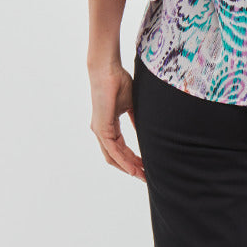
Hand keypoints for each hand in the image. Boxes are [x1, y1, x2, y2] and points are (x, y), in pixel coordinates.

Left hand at [88, 60, 145, 179]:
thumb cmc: (118, 81)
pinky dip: (123, 161)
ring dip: (128, 168)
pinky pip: (112, 150)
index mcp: (108, 126)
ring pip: (113, 157)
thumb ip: (136, 120)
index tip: (146, 166)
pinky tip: (133, 169)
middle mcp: (102, 131)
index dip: (133, 160)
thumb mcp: (131, 105)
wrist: (108, 69)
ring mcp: (100, 131)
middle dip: (131, 168)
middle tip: (146, 177)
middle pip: (116, 157)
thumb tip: (145, 132)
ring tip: (143, 176)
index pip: (120, 149)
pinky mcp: (101, 128)